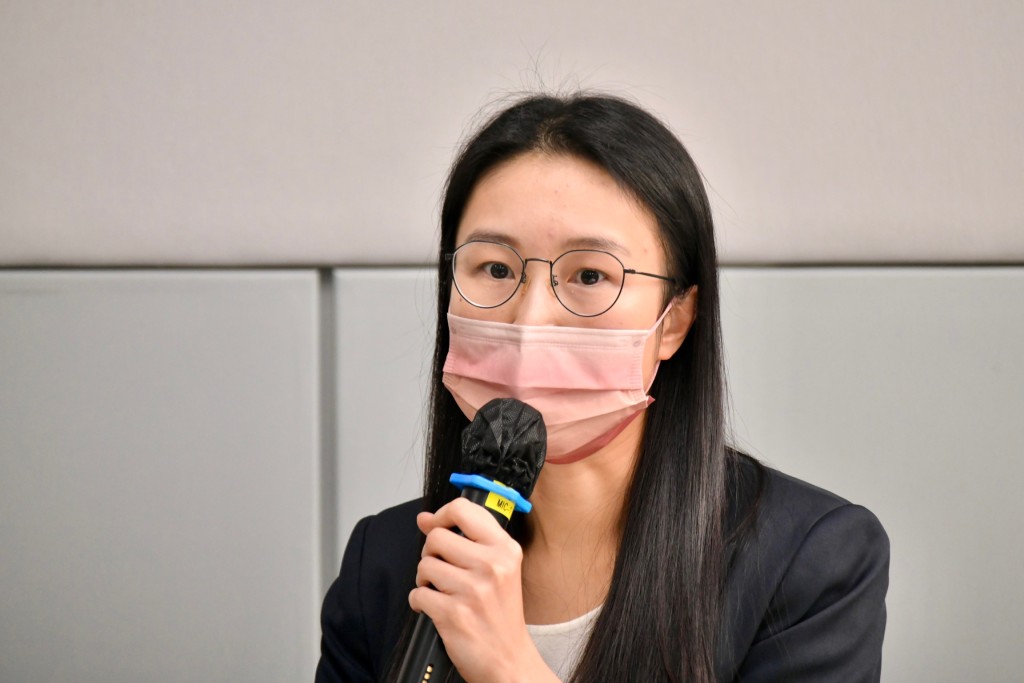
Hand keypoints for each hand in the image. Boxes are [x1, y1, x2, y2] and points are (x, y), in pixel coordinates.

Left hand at [409, 497, 558, 682]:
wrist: (509, 659)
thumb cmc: (501, 613)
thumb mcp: (498, 568)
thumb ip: (464, 538)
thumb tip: (424, 518)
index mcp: (505, 549)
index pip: (462, 510)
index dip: (440, 516)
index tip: (434, 525)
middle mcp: (492, 565)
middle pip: (436, 537)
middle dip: (431, 553)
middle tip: (442, 570)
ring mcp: (473, 590)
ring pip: (424, 565)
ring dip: (425, 580)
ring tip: (441, 591)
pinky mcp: (454, 614)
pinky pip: (417, 594)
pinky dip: (419, 602)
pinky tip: (435, 608)